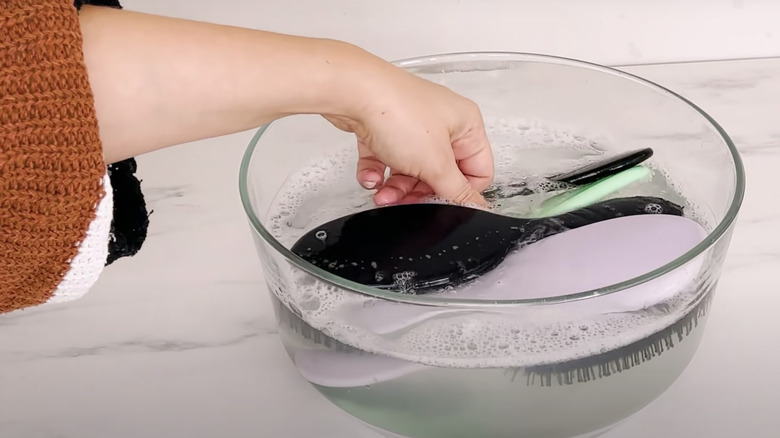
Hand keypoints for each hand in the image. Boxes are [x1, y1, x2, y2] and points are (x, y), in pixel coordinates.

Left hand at [324, 63, 493, 206]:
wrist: (351, 92)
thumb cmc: (397, 112)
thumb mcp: (435, 163)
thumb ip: (456, 191)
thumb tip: (475, 206)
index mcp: (466, 125)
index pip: (478, 170)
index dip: (462, 192)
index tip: (444, 204)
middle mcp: (441, 122)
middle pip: (440, 174)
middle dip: (421, 192)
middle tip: (407, 202)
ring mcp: (411, 124)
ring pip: (411, 171)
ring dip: (396, 188)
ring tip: (384, 195)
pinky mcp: (384, 128)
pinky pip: (385, 160)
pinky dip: (377, 173)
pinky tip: (371, 177)